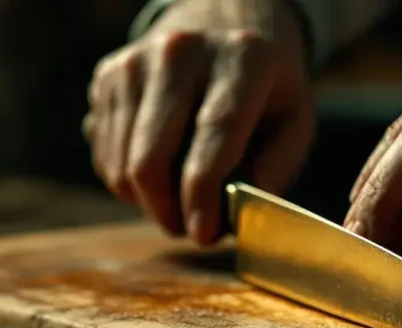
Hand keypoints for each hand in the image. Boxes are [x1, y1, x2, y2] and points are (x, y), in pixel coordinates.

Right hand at [84, 0, 315, 244]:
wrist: (224, 21)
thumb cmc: (266, 85)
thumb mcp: (295, 120)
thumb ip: (275, 170)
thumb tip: (234, 216)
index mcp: (241, 58)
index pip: (214, 133)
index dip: (202, 193)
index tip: (202, 234)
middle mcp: (180, 52)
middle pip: (151, 156)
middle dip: (167, 211)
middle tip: (189, 230)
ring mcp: (135, 62)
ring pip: (122, 164)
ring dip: (148, 203)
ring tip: (179, 205)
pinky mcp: (108, 76)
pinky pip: (106, 156)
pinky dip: (129, 183)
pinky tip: (160, 174)